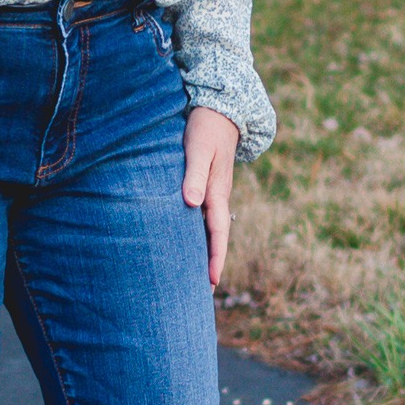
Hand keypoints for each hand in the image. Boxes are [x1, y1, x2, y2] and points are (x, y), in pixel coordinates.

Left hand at [182, 105, 238, 285]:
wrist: (219, 111)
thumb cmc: (205, 129)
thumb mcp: (198, 149)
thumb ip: (193, 175)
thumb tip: (192, 203)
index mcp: (217, 192)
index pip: (218, 232)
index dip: (215, 258)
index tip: (211, 282)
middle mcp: (217, 197)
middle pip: (215, 237)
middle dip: (211, 264)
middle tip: (203, 293)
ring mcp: (212, 193)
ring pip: (209, 229)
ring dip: (203, 251)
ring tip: (193, 275)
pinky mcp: (205, 186)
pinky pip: (202, 217)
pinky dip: (197, 233)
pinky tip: (186, 242)